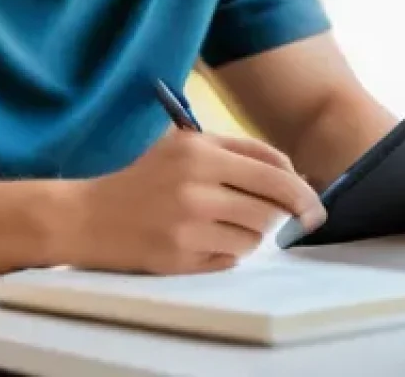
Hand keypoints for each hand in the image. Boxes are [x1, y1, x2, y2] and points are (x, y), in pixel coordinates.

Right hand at [67, 129, 325, 274]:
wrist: (92, 216)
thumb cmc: (147, 178)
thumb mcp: (186, 147)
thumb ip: (236, 154)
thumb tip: (293, 177)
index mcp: (199, 149)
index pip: (271, 166)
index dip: (300, 186)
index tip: (312, 201)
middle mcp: (195, 183)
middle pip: (270, 203)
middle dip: (284, 213)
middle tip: (289, 219)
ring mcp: (188, 222)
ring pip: (255, 235)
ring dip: (253, 234)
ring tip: (227, 224)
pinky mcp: (181, 256)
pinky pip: (231, 258)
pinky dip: (230, 251)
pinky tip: (206, 240)